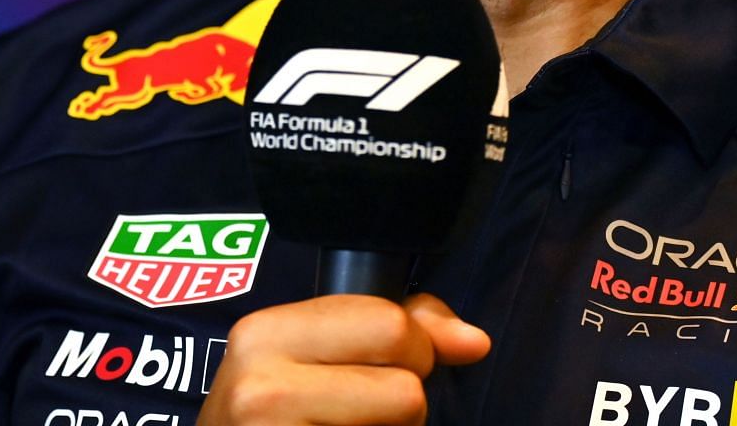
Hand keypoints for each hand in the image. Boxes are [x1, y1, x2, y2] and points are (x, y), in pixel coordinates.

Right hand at [196, 292, 490, 424]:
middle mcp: (262, 386)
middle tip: (367, 412)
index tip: (389, 367)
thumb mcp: (312, 353)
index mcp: (266, 331)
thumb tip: (474, 341)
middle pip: (406, 390)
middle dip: (406, 403)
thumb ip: (394, 327)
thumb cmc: (273, 413)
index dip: (413, 350)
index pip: (389, 324)